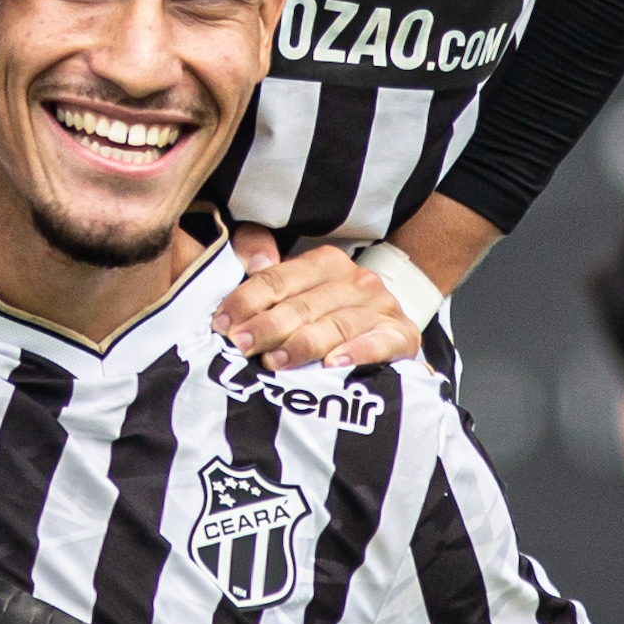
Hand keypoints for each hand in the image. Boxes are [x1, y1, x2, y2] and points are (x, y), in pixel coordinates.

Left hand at [217, 229, 424, 371]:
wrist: (390, 336)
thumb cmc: (330, 317)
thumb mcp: (297, 291)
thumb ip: (268, 272)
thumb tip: (252, 260)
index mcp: (325, 264)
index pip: (277, 279)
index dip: (246, 301)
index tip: (222, 324)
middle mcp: (356, 281)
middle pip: (303, 305)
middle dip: (268, 326)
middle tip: (241, 345)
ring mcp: (381, 308)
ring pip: (336, 325)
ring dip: (303, 343)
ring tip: (275, 362)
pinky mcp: (402, 337)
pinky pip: (379, 343)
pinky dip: (356, 353)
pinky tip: (333, 364)